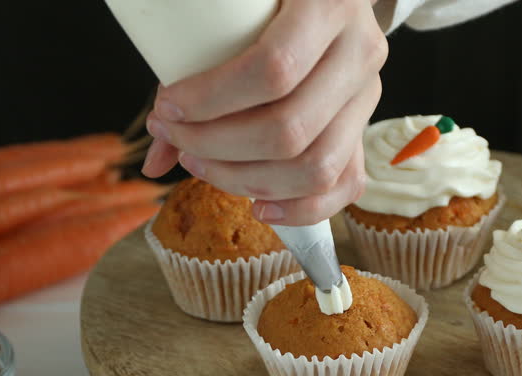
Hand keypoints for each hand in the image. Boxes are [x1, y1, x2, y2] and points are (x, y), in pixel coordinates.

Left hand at [141, 0, 386, 225]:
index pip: (273, 70)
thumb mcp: (232, 18)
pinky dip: (299, 209)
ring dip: (247, 181)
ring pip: (316, 167)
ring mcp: (367, 96)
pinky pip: (344, 186)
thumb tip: (154, 162)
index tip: (167, 110)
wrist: (325, 2)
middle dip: (217, 147)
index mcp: (329, 6)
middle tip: (178, 142)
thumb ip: (192, 72)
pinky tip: (258, 207)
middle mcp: (358, 53)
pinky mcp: (365, 130)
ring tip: (203, 166)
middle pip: (289, 129)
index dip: (210, 100)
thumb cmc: (266, 8)